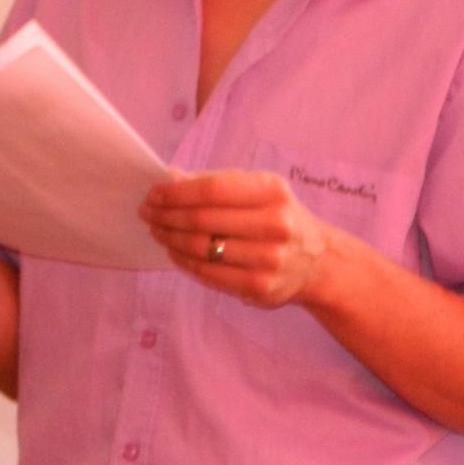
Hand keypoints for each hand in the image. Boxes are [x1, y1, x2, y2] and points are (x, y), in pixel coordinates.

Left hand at [140, 171, 333, 307]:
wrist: (316, 260)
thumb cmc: (275, 215)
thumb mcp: (254, 189)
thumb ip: (212, 183)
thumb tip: (168, 177)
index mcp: (272, 191)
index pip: (212, 190)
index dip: (176, 193)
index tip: (153, 194)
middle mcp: (276, 224)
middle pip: (203, 220)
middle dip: (167, 216)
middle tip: (147, 213)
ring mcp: (270, 259)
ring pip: (202, 249)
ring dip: (170, 239)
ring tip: (157, 231)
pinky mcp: (261, 287)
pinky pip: (209, 274)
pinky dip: (184, 262)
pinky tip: (174, 251)